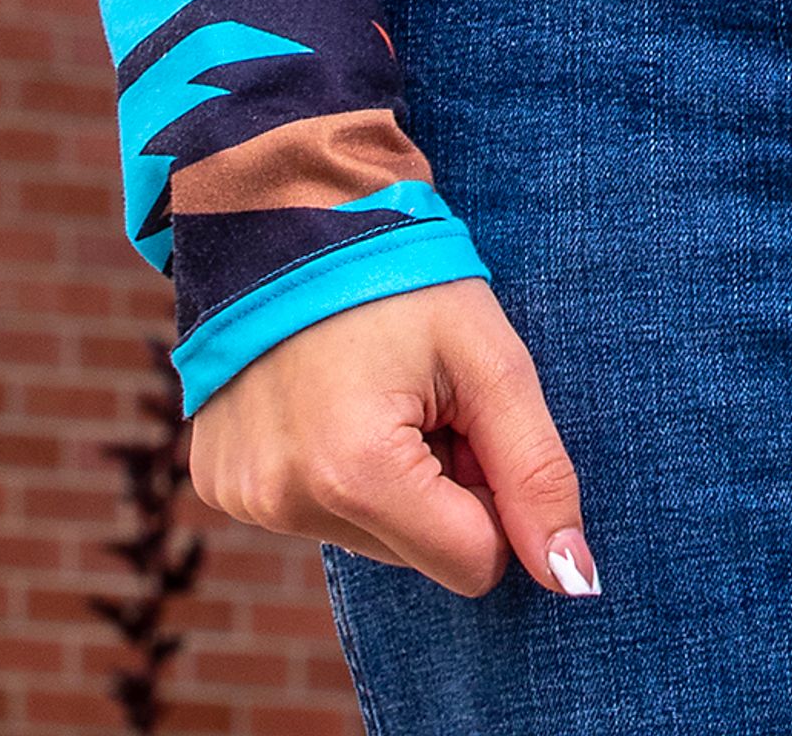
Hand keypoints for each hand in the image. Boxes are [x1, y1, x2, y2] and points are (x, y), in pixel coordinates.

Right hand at [188, 282, 594, 600]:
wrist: (291, 212)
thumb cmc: (403, 275)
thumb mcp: (490, 359)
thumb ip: (537, 471)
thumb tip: (574, 580)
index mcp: (356, 474)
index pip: (474, 562)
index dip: (493, 494)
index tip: (473, 420)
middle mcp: (287, 503)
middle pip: (419, 554)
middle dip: (439, 485)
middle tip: (422, 394)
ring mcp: (243, 499)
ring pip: (367, 537)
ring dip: (388, 479)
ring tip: (374, 389)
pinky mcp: (218, 486)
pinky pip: (309, 511)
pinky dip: (333, 469)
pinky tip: (327, 399)